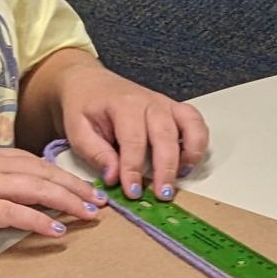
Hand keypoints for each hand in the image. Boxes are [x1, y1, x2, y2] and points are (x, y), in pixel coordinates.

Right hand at [0, 145, 104, 247]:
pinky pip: (13, 213)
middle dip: (73, 186)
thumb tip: (19, 198)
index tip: (84, 187)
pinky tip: (56, 229)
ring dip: (65, 201)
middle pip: (40, 172)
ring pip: (33, 188)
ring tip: (88, 214)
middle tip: (99, 200)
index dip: (62, 174)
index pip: (33, 162)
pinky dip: (38, 220)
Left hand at [54, 60, 208, 198]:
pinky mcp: (174, 110)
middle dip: (165, 168)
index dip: (134, 169)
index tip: (132, 192)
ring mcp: (165, 104)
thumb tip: (114, 177)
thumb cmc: (84, 107)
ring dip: (190, 153)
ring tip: (181, 176)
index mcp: (124, 105)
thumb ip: (96, 153)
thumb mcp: (78, 130)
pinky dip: (198, 142)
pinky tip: (187, 163)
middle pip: (165, 135)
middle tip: (162, 194)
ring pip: (190, 124)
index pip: (133, 140)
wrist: (90, 84)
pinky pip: (196, 122)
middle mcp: (149, 102)